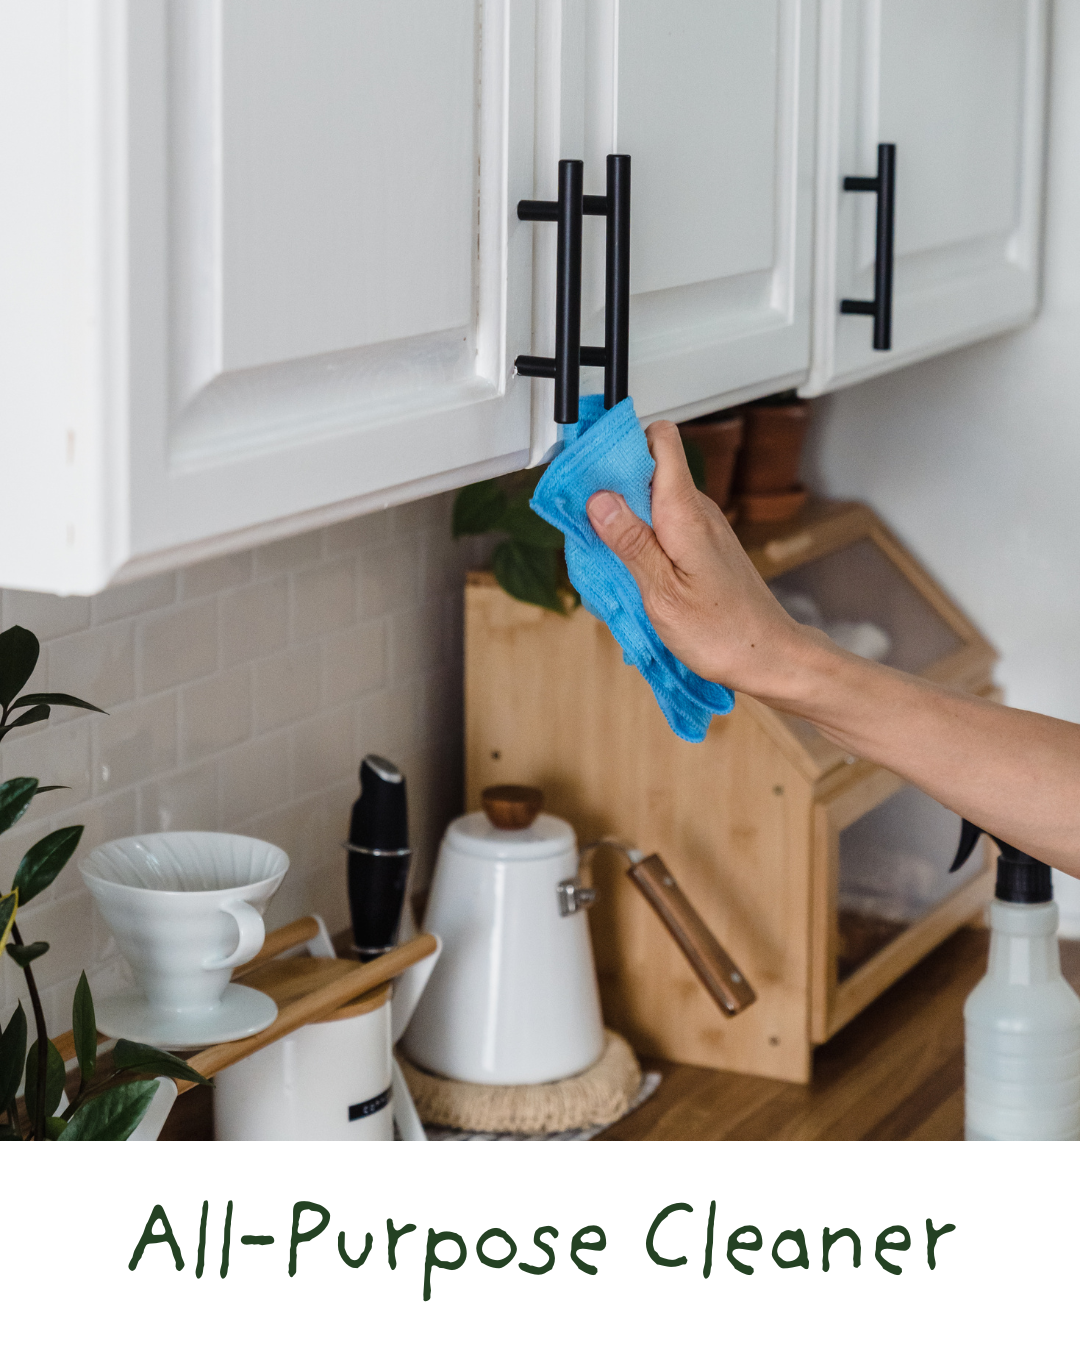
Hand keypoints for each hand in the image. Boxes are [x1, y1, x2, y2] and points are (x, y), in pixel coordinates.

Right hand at [585, 420, 827, 699]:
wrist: (767, 656)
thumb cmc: (721, 632)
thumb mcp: (662, 592)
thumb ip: (630, 542)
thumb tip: (599, 498)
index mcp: (685, 512)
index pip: (660, 440)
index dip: (623, 443)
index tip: (589, 466)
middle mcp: (698, 509)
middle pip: (651, 466)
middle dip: (613, 483)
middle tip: (584, 518)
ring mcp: (702, 526)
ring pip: (654, 497)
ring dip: (625, 514)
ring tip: (603, 547)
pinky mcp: (703, 544)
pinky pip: (664, 522)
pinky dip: (642, 534)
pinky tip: (631, 565)